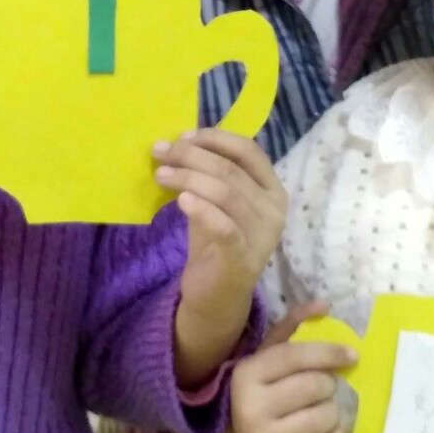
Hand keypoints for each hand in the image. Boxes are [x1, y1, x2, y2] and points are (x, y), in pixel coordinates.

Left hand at [157, 129, 286, 385]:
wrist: (217, 297)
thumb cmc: (216, 244)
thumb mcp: (215, 203)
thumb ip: (206, 175)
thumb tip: (177, 142)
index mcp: (272, 191)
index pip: (250, 152)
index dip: (216, 139)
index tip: (184, 136)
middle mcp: (273, 211)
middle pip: (231, 170)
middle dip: (192, 156)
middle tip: (160, 151)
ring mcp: (261, 236)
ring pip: (226, 193)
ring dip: (188, 178)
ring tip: (160, 173)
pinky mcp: (242, 258)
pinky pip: (224, 226)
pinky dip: (202, 209)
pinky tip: (180, 199)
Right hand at [229, 302, 356, 432]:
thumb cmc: (261, 394)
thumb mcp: (268, 357)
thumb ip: (294, 328)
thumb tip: (324, 304)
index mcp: (247, 373)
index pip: (297, 356)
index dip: (329, 352)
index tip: (352, 355)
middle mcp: (251, 407)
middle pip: (316, 387)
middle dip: (328, 386)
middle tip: (323, 390)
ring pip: (324, 418)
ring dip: (332, 413)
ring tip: (322, 412)